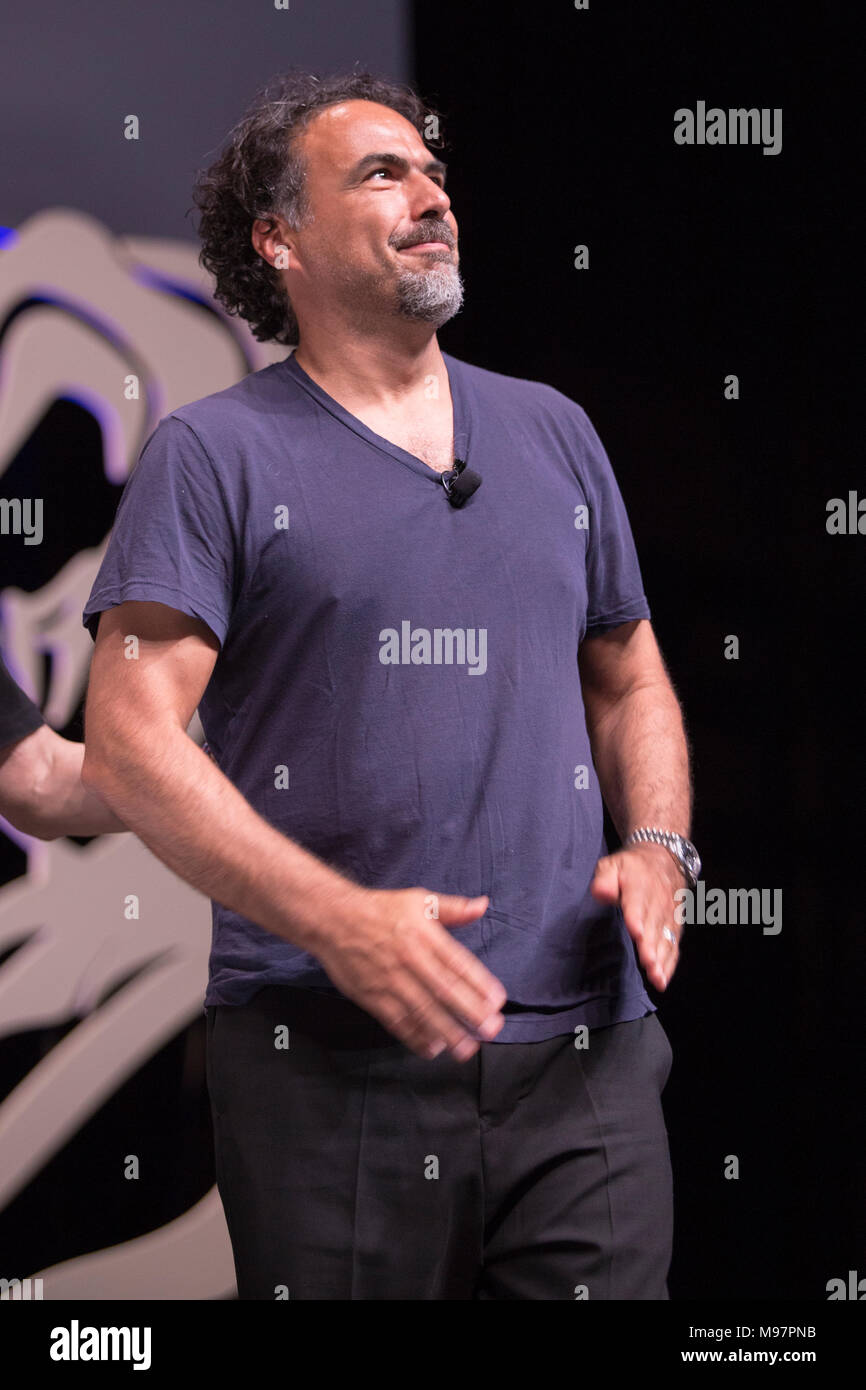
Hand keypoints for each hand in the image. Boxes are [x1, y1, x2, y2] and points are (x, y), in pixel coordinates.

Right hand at [310, 887, 505, 1060]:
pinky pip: (397, 1021)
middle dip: (470, 1012)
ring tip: (467, 1048)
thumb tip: (483, 905)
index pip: (457, 962)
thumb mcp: (419, 900)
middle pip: (444, 990)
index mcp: (424, 935)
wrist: (333, 919)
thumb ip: (453, 908)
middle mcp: (410, 959)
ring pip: (422, 1011)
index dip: (479, 983)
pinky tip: (432, 1049)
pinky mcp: (372, 997)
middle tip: (491, 1029)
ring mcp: (390, 980)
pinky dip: (414, 1037)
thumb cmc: (380, 909)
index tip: (498, 1001)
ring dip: (447, 1032)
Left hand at [590, 842, 683, 990]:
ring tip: (656, 978)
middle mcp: (657, 902)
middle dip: (651, 946)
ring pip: (665, 939)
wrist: (664, 858)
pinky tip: (663, 979)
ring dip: (661, 959)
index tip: (636, 933)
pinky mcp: (674, 926)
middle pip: (654, 926)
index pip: (638, 903)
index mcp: (639, 886)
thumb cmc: (632, 867)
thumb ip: (605, 878)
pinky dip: (670, 963)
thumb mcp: (613, 864)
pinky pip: (674, 946)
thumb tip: (600, 892)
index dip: (637, 917)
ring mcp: (668, 916)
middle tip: (648, 964)